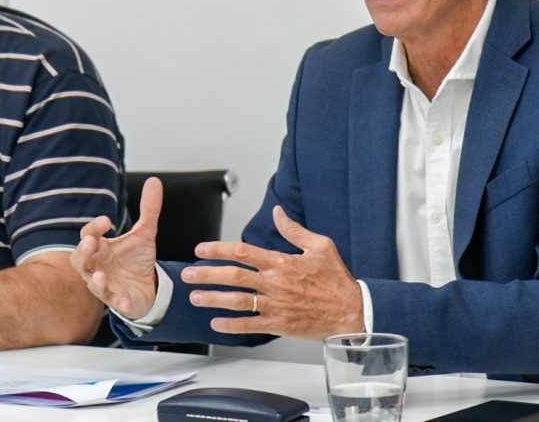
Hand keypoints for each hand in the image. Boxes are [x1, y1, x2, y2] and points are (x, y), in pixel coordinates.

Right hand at [71, 176, 161, 319]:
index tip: (107, 220)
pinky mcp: (116, 299)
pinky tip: (124, 301)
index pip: (89, 234)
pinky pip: (113, 302)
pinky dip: (118, 301)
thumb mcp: (145, 233)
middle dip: (83, 251)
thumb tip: (154, 181)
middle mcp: (97, 265)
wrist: (147, 287)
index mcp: (101, 247)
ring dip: (95, 280)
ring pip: (91, 283)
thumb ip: (149, 209)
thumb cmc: (137, 259)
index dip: (94, 228)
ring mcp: (104, 283)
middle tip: (90, 242)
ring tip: (100, 276)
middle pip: (80, 259)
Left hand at [184, 205, 363, 339]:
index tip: (202, 249)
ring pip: (236, 301)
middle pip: (233, 276)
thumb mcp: (320, 246)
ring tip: (194, 297)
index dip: (219, 249)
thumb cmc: (336, 279)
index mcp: (281, 262)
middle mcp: (275, 283)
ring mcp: (275, 304)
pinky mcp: (279, 324)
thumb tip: (278, 212)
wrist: (351, 311)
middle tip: (187, 273)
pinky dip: (230, 325)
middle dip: (206, 273)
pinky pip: (249, 325)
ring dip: (212, 299)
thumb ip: (294, 230)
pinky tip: (216, 324)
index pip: (243, 252)